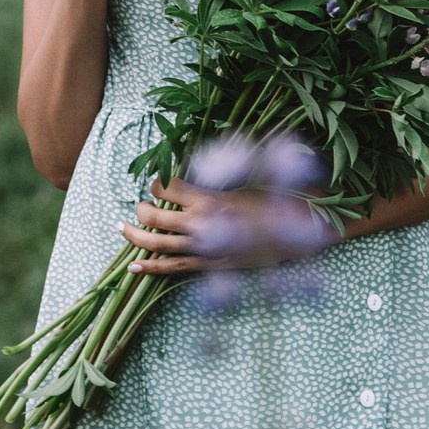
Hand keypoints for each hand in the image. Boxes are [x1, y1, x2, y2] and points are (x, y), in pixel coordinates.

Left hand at [120, 178, 339, 274]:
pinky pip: (173, 269)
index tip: (156, 178)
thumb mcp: (253, 174)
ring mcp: (207, 248)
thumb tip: (202, 159)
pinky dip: (150, 268)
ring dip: (135, 236)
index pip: (170, 186)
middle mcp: (205, 224)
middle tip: (138, 204)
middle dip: (142, 209)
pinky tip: (132, 268)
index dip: (158, 181)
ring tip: (121, 227)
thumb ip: (224, 169)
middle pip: (157, 215)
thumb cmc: (282, 196)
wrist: (307, 231)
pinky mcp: (212, 266)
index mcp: (214, 197)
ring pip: (158, 244)